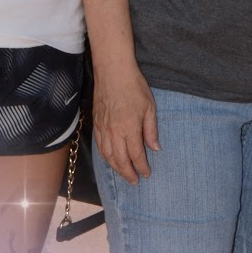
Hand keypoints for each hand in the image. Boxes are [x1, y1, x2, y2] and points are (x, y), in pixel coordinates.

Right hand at [93, 67, 159, 183]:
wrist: (113, 71)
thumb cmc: (134, 86)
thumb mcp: (149, 107)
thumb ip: (151, 130)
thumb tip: (155, 148)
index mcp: (129, 128)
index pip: (136, 155)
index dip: (142, 167)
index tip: (147, 174)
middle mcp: (114, 132)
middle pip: (120, 160)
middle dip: (128, 173)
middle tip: (135, 181)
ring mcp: (103, 129)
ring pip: (108, 156)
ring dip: (116, 168)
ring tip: (124, 174)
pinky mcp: (96, 124)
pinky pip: (99, 147)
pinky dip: (105, 157)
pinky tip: (111, 160)